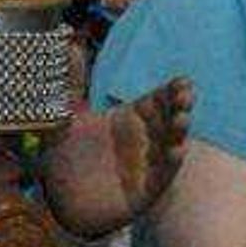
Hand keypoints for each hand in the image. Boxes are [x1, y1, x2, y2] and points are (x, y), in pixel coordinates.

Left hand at [40, 75, 192, 238]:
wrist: (61, 201)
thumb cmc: (69, 157)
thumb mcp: (67, 118)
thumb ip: (72, 84)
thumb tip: (70, 45)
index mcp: (130, 118)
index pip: (158, 99)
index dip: (172, 90)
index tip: (183, 82)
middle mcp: (145, 139)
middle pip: (170, 117)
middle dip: (180, 106)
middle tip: (185, 96)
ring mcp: (149, 164)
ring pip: (172, 144)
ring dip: (178, 132)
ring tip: (181, 120)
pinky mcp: (146, 189)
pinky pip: (163, 174)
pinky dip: (170, 163)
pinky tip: (175, 151)